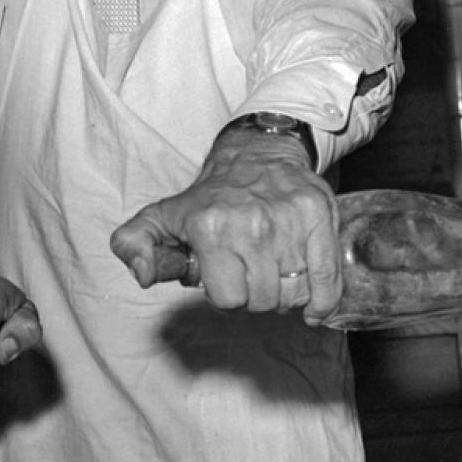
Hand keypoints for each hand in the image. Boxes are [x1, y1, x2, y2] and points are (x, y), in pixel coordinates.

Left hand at [110, 129, 340, 323]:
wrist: (255, 155)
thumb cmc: (209, 197)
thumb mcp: (161, 216)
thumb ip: (134, 244)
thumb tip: (141, 273)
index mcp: (209, 227)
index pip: (228, 299)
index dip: (226, 295)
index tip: (226, 279)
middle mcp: (250, 224)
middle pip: (262, 300)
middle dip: (256, 296)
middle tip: (252, 274)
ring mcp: (288, 221)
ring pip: (294, 294)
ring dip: (286, 295)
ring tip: (275, 274)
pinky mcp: (319, 216)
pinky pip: (327, 279)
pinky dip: (322, 301)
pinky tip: (311, 305)